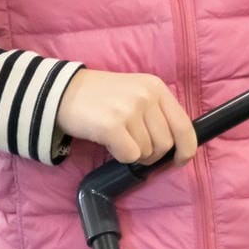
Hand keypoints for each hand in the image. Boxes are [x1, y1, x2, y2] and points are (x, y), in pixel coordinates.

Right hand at [56, 68, 197, 166]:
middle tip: (133, 147)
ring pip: (147, 152)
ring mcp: (130, 109)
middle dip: (151, 154)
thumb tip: (175, 147)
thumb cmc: (102, 98)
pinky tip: (109, 142)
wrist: (63, 93)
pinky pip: (129, 156)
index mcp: (156, 88)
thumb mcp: (135, 93)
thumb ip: (156, 113)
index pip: (184, 125)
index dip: (186, 148)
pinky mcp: (112, 125)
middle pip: (165, 143)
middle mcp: (147, 96)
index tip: (179, 160)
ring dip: (134, 154)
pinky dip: (120, 156)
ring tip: (119, 139)